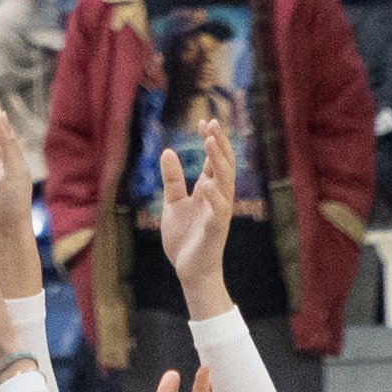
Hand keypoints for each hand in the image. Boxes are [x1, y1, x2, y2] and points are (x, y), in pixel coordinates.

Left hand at [156, 128, 240, 318]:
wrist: (189, 270)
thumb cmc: (185, 238)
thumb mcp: (173, 204)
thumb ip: (172, 180)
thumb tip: (167, 151)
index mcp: (208, 191)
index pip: (213, 160)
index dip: (210, 141)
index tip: (204, 121)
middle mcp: (217, 198)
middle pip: (223, 166)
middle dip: (219, 144)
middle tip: (213, 123)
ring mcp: (219, 213)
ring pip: (225, 184)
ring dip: (218, 163)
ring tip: (210, 142)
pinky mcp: (216, 230)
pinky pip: (218, 212)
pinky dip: (214, 197)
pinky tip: (206, 184)